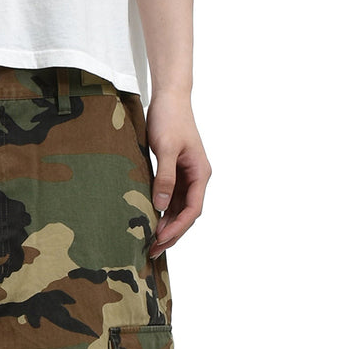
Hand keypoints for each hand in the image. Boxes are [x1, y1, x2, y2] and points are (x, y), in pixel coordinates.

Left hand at [145, 90, 211, 257]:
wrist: (169, 98)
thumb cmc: (169, 118)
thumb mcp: (165, 148)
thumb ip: (165, 177)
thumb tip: (161, 205)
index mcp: (200, 173)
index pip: (192, 209)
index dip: (177, 228)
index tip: (161, 240)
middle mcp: (196, 178)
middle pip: (186, 214)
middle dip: (172, 233)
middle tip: (152, 251)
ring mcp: (186, 177)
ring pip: (178, 209)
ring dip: (166, 226)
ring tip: (149, 243)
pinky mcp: (174, 173)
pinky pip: (170, 199)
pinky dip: (161, 213)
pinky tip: (150, 223)